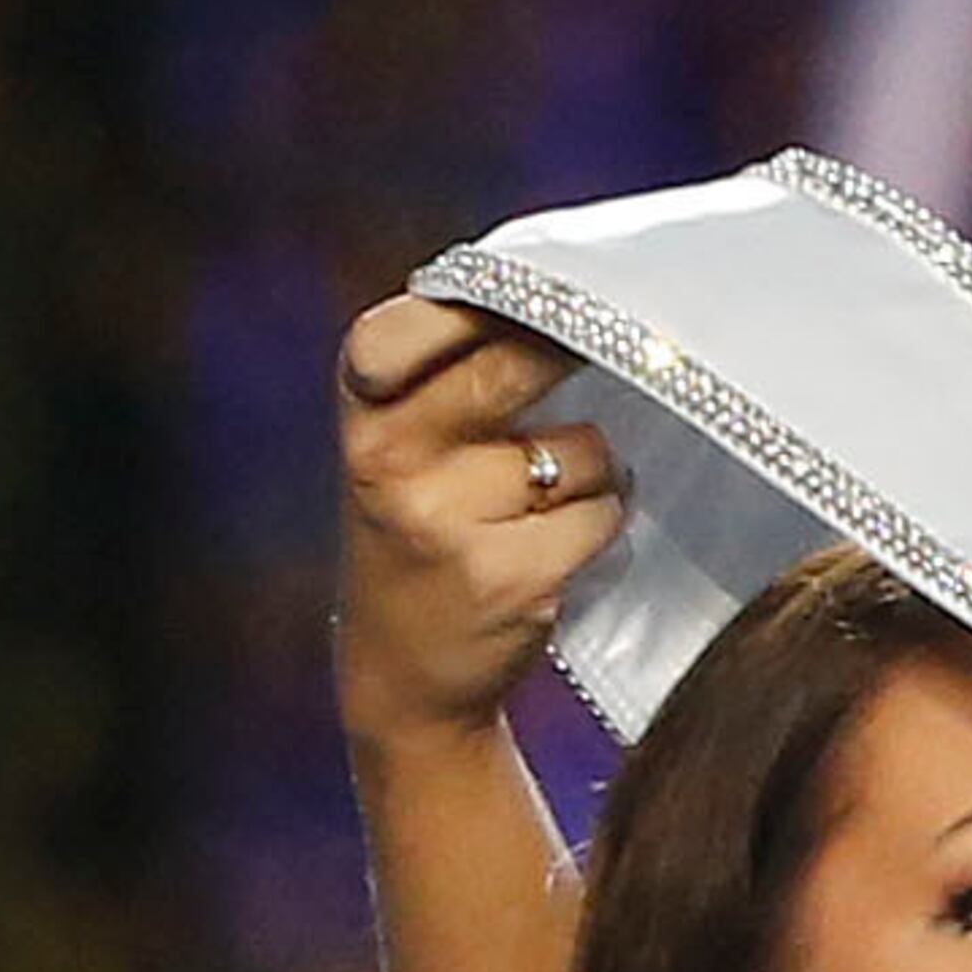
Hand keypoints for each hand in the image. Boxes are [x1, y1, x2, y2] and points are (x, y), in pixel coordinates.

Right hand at [335, 294, 628, 748]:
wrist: (404, 675)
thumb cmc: (423, 533)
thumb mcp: (401, 447)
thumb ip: (448, 374)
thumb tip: (562, 297)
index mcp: (362, 412)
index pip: (410, 326)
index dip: (481, 301)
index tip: (534, 297)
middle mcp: (390, 459)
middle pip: (510, 368)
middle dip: (569, 353)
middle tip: (610, 346)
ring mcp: (447, 521)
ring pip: (577, 449)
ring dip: (592, 468)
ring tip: (553, 497)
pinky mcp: (508, 578)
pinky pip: (600, 514)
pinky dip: (603, 521)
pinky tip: (567, 543)